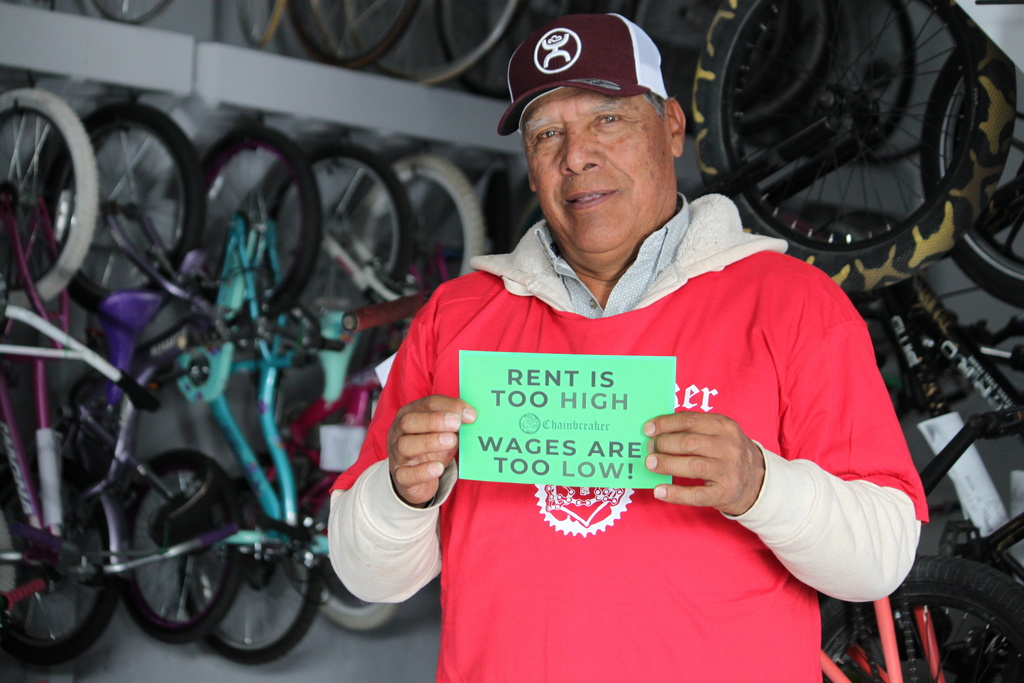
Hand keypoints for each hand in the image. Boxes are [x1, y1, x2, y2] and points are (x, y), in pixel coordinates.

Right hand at [387, 394, 475, 506]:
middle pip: (409, 421)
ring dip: (429, 442)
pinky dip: (422, 471)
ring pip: (405, 445)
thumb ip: (455, 424)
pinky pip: (406, 474)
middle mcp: (399, 432)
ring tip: (450, 441)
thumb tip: (472, 416)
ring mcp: (397, 455)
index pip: (426, 404)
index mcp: (410, 414)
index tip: (470, 414)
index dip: (448, 406)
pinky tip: (438, 468)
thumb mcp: (444, 433)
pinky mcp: (400, 476)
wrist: (417, 479)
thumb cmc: (432, 450)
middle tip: (456, 423)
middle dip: (433, 420)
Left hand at [643, 412, 764, 515]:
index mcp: (725, 427)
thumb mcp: (721, 434)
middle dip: (664, 444)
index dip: (665, 424)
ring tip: (650, 464)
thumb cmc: (730, 454)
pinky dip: (676, 493)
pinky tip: (660, 490)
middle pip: (689, 443)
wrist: (759, 482)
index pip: (690, 420)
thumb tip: (659, 428)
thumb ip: (696, 428)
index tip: (648, 429)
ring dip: (667, 464)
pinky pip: (696, 494)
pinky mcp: (724, 494)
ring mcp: (728, 471)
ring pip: (693, 466)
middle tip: (649, 449)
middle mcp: (729, 447)